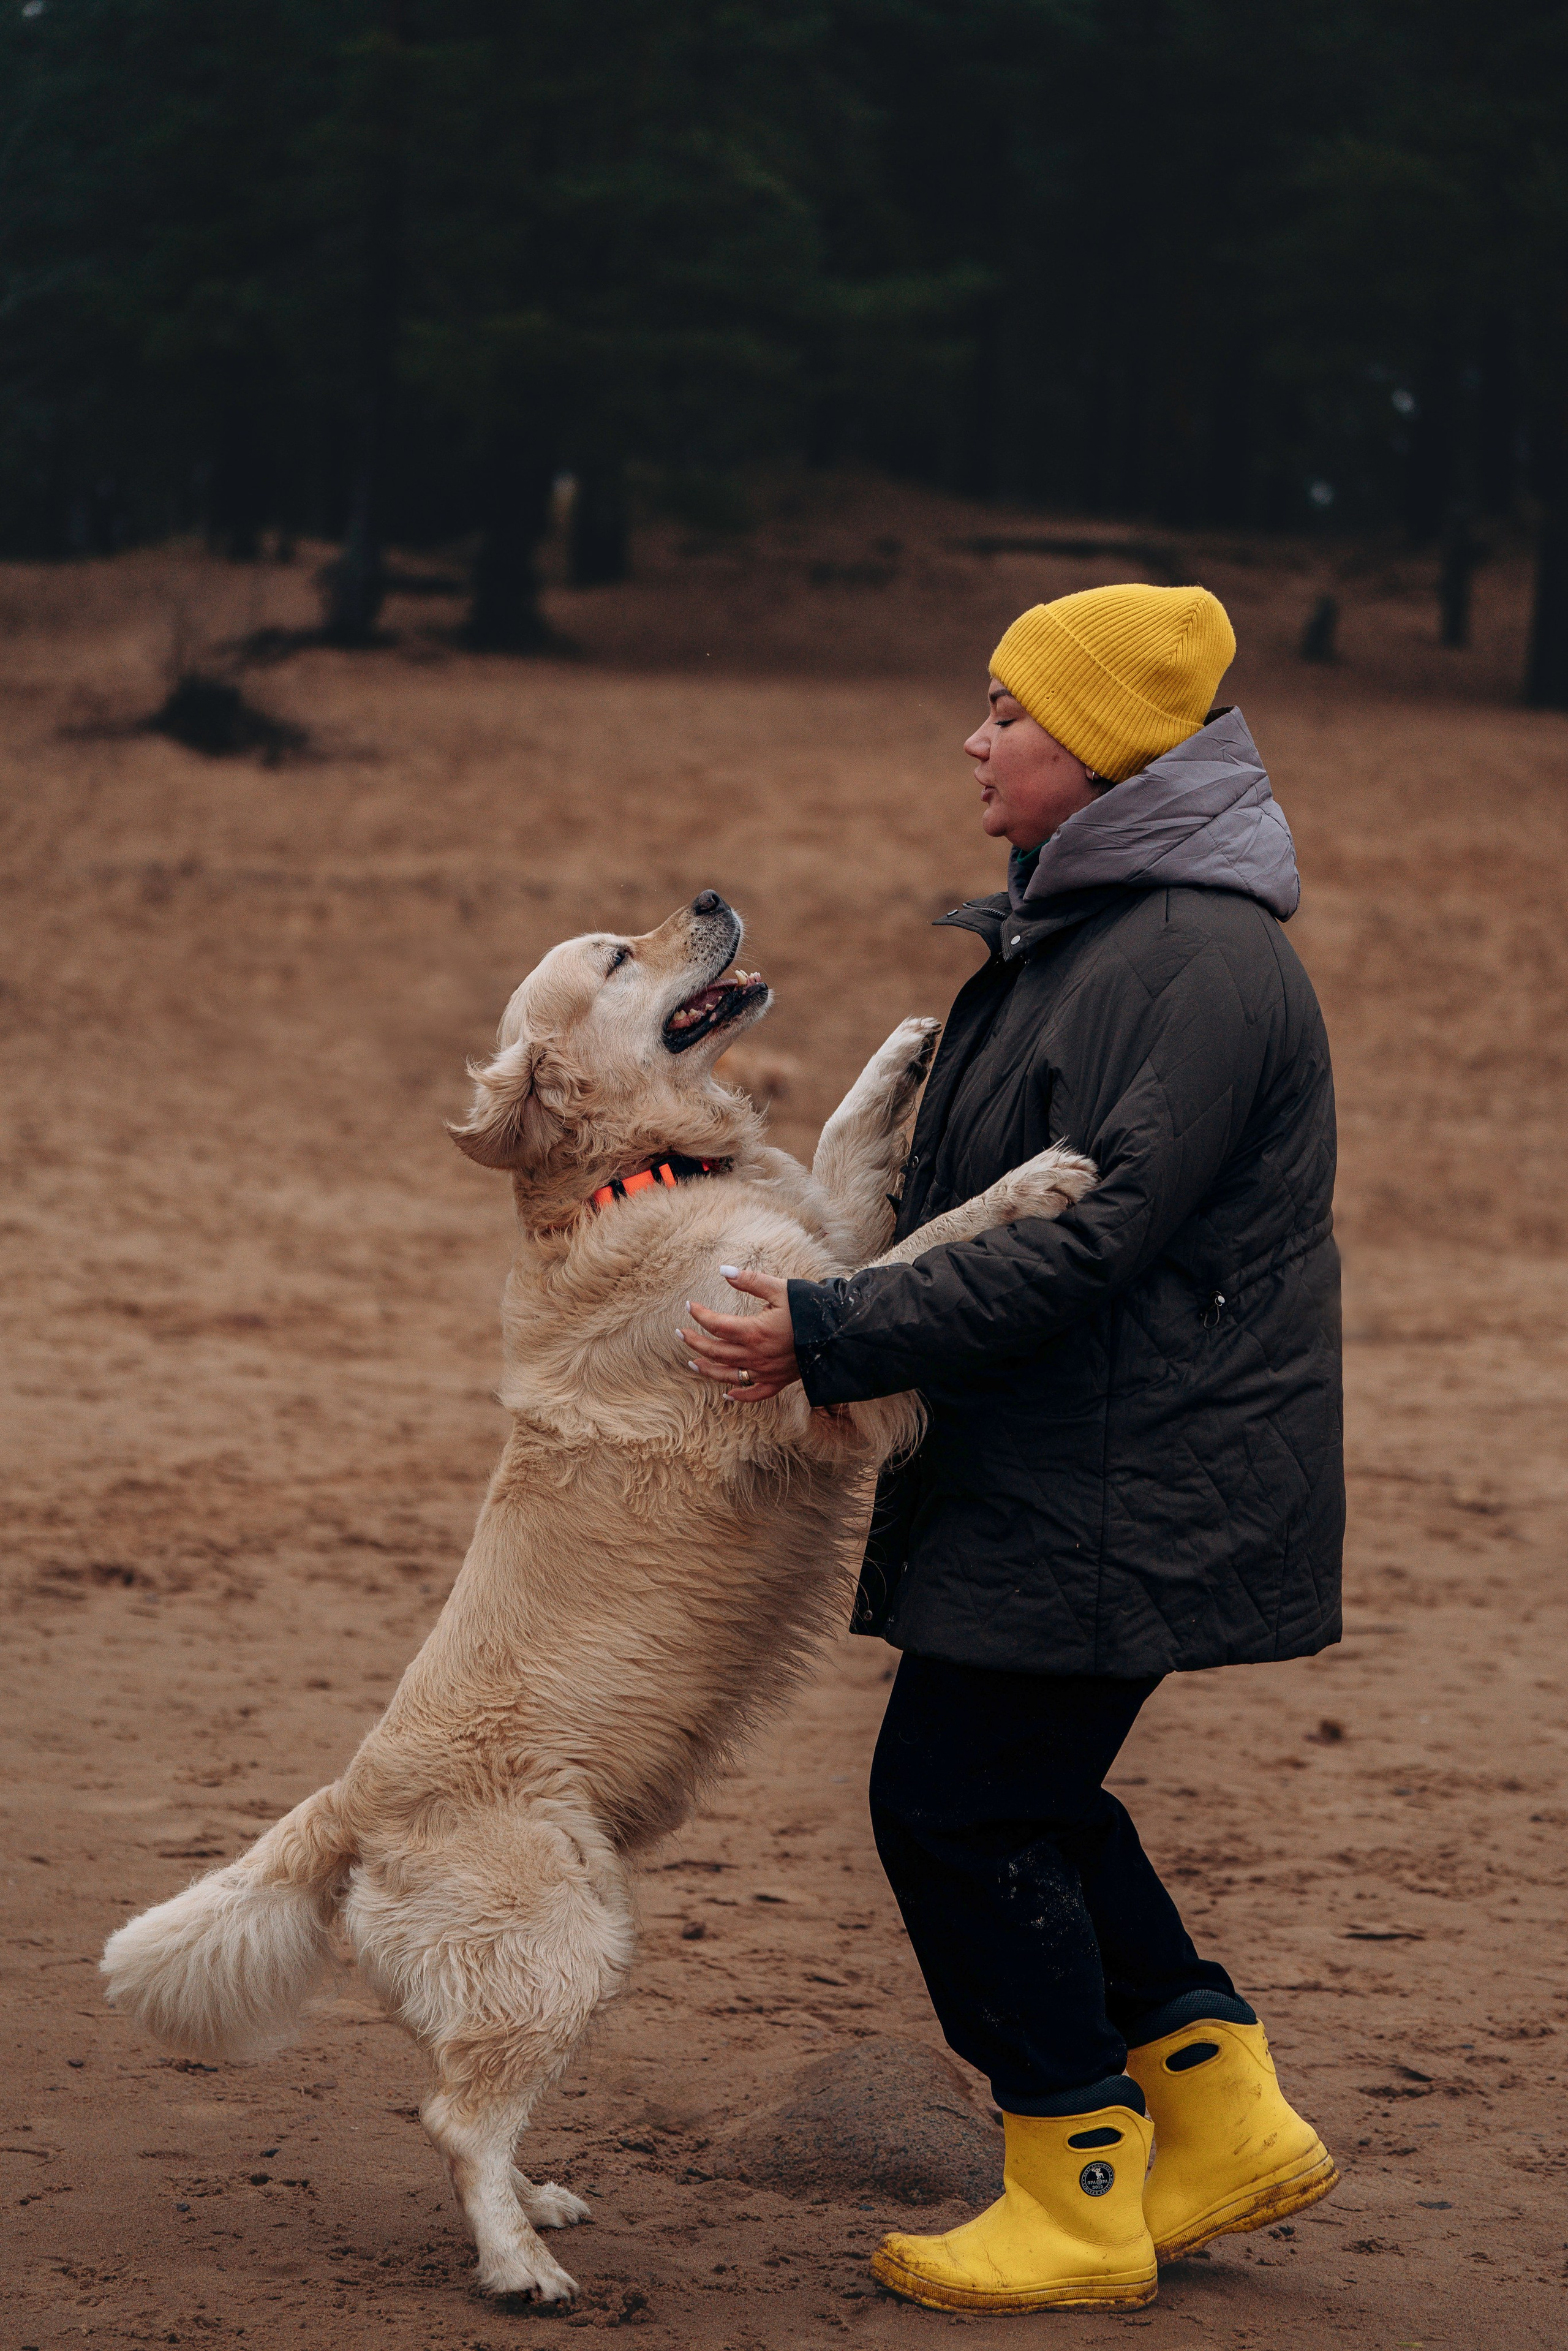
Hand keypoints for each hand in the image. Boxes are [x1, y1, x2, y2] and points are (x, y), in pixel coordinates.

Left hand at [679, 1267, 799, 1401]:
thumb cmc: (809, 1308)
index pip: (716, 1325)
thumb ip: (750, 1280)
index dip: (699, 1315)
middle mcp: (756, 1355)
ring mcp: (767, 1372)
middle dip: (694, 1343)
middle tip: (680, 1334)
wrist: (839, 1333)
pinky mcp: (779, 1381)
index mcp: (754, 1331)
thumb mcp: (780, 1288)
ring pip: (728, 1376)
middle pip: (716, 1352)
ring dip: (707, 1370)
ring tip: (691, 1363)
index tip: (689, 1306)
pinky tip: (727, 1395)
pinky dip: (740, 1396)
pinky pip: (755, 1394)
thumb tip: (724, 1270)